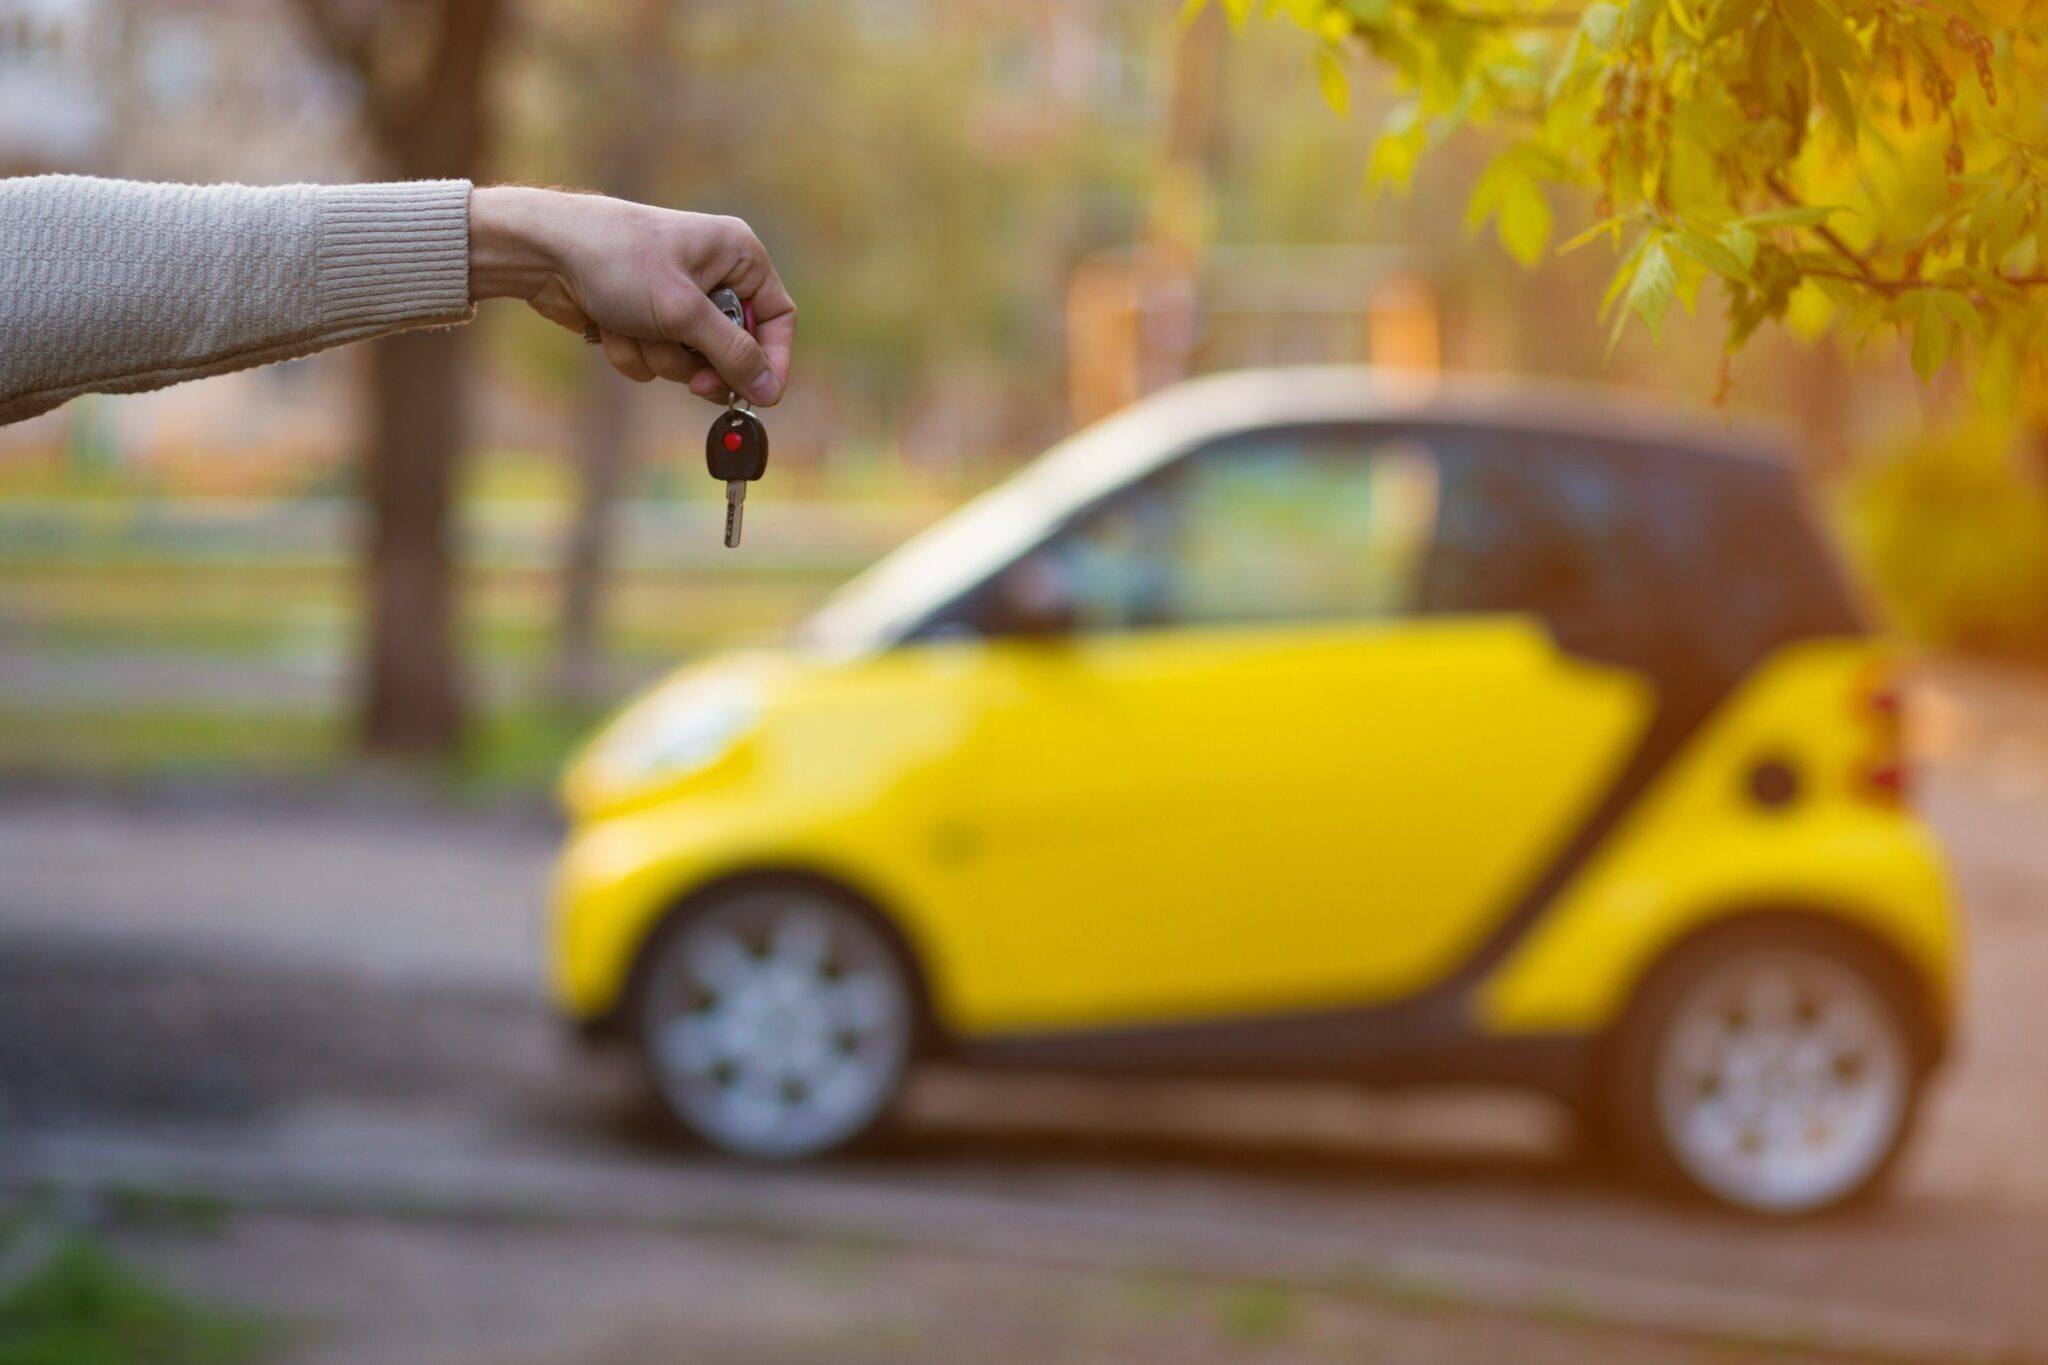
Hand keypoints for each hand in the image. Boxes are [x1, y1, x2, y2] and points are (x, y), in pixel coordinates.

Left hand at [468, 185, 794, 405]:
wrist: (544, 251)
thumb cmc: (618, 260)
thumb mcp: (684, 312)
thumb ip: (732, 354)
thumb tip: (767, 390)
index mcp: (737, 256)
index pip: (777, 319)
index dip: (772, 361)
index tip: (760, 398)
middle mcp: (713, 274)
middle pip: (733, 349)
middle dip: (701, 365)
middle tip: (691, 380)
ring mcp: (676, 300)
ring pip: (689, 361)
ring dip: (658, 356)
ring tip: (631, 325)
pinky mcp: (644, 318)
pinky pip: (655, 358)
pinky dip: (632, 351)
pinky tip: (607, 325)